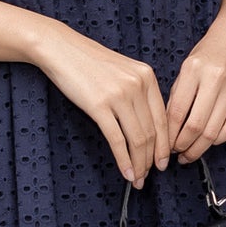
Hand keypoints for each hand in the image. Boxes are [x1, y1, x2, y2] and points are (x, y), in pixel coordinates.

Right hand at [31, 20, 170, 186]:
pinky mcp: (100, 105)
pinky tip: (126, 171)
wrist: (60, 48)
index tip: (162, 160)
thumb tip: (145, 125)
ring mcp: (119, 94)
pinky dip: (124, 160)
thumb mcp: (122, 71)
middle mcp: (137, 84)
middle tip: (149, 175)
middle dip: (152, 159)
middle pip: (152, 131)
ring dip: (139, 163)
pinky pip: (117, 139)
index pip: (163, 118)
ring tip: (138, 178)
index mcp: (146, 76)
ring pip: (138, 138)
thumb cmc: (87, 61)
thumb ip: (137, 92)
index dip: (165, 145)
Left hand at [165, 12, 225, 161]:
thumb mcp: (186, 67)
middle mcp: (215, 81)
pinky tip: (207, 142)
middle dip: (182, 146)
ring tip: (188, 153)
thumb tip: (166, 127)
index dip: (168, 134)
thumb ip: (177, 95)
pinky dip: (216, 141)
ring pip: (213, 133)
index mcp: (194, 70)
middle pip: (195, 126)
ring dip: (198, 149)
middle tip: (175, 153)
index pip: (177, 112)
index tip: (163, 144)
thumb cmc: (209, 52)